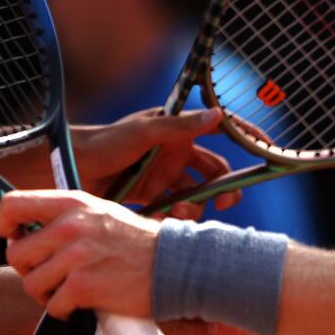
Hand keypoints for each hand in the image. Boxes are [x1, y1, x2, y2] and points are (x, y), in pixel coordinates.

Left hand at [0, 190, 159, 318]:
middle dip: (30, 269)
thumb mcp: (98, 213)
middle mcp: (69, 226)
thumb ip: (62, 217)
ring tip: (69, 289)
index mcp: (70, 203)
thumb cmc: (134, 242)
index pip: (11, 206)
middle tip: (51, 273)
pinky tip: (83, 302)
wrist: (173, 265)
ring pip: (32, 284)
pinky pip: (53, 306)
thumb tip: (23, 231)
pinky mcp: (84, 286)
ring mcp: (76, 256)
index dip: (4, 226)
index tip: (14, 238)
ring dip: (47, 294)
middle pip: (16, 254)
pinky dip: (65, 310)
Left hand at [69, 107, 239, 217]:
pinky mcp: (151, 200)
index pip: (219, 131)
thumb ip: (179, 126)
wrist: (67, 171)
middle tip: (226, 202)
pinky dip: (172, 219)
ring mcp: (164, 178)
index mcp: (176, 132)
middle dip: (223, 188)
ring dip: (194, 207)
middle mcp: (174, 154)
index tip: (268, 147)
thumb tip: (218, 114)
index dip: (245, 136)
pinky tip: (158, 220)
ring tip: (177, 213)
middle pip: (214, 173)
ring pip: (196, 196)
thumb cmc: (103, 143)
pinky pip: (173, 212)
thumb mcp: (143, 132)